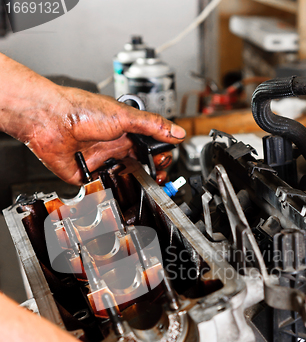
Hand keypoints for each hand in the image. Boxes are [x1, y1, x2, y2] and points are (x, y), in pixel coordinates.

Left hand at [0, 53, 185, 184]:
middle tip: (156, 176)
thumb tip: (176, 132)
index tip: (164, 162)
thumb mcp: (125, 116)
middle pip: (138, 166)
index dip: (158, 156)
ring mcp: (100, 161)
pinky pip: (100, 187)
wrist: (51, 120)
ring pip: (122, 179)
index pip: (148, 148)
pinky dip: (108, 189)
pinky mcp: (86, 175)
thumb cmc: (80, 110)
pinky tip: (114, 185)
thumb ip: (153, 126)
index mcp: (124, 132)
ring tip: (139, 182)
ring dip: (131, 182)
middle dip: (149, 173)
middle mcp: (113, 147)